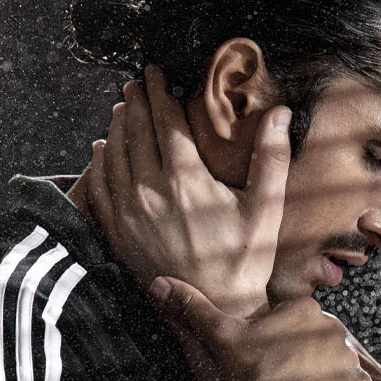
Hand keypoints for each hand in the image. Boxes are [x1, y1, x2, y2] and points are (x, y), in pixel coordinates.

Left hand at [81, 65, 290, 317]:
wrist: (214, 307)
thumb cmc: (245, 259)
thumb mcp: (266, 208)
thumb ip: (272, 158)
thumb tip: (281, 113)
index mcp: (186, 178)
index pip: (165, 119)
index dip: (159, 91)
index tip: (156, 73)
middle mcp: (150, 190)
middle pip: (134, 130)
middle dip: (134, 101)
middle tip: (136, 83)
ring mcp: (128, 212)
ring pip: (112, 154)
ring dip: (116, 126)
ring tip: (122, 108)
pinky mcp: (117, 231)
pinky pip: (99, 185)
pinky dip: (99, 161)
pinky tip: (102, 149)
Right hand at [149, 276, 373, 380]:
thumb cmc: (248, 380)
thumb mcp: (218, 340)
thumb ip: (192, 308)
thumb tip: (158, 283)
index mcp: (305, 311)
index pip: (291, 323)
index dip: (273, 343)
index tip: (261, 362)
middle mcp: (336, 330)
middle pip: (314, 344)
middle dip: (298, 360)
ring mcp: (351, 362)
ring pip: (332, 368)